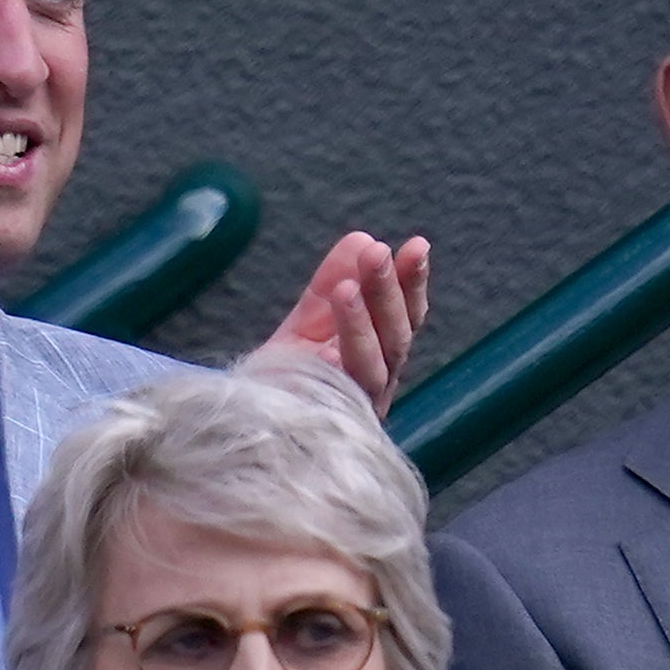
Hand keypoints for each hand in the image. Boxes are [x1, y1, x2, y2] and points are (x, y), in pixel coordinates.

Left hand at [252, 232, 429, 411]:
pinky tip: (325, 352)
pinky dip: (332, 377)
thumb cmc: (289, 369)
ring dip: (360, 327)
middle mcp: (378, 383)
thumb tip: (362, 239)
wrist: (252, 422)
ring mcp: (357, 410)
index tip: (417, 246)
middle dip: (387, 294)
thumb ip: (334, 279)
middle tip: (376, 254)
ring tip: (346, 290)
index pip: (407, 316)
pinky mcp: (329, 429)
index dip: (413, 283)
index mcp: (382, 354)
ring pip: (370, 369)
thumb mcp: (311, 317)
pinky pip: (336, 405)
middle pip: (395, 339)